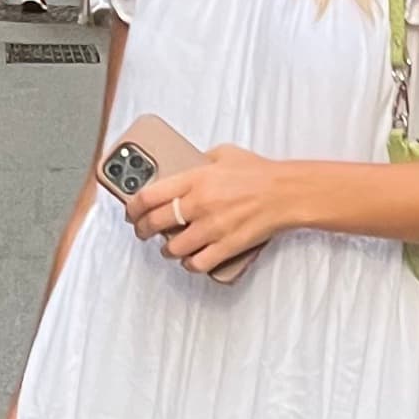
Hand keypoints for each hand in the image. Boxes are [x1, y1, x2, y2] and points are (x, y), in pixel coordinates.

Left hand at [132, 146, 290, 274]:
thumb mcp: (224, 153)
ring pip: (173, 248)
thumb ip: (200, 161)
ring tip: (168, 247)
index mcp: (194, 179)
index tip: (131, 211)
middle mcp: (199, 204)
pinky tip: (190, 259)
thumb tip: (186, 166)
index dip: (133, 207)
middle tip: (142, 231)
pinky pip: (197, 263)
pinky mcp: (226, 246)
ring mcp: (211, 228)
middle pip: (155, 223)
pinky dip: (190, 264)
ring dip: (166, 249)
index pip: (149, 196)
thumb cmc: (259, 172)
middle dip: (142, 230)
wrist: (286, 193)